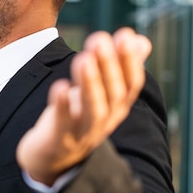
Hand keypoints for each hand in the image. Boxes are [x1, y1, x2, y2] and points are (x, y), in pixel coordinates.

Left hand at [16, 28, 151, 185]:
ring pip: (93, 110)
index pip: (131, 84)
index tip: (125, 35)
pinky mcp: (60, 140)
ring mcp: (83, 133)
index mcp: (117, 107)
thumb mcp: (100, 92)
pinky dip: (63, 106)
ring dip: (90, 83)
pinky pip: (64, 124)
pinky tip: (60, 87)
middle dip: (108, 65)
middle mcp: (105, 120)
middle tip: (99, 38)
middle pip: (113, 94)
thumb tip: (141, 40)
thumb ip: (120, 67)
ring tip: (83, 58)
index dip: (130, 61)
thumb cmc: (77, 117)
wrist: (50, 157)